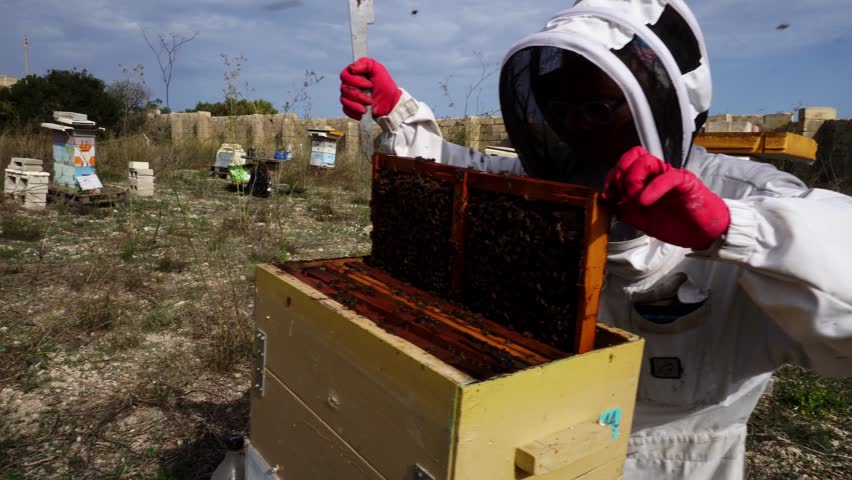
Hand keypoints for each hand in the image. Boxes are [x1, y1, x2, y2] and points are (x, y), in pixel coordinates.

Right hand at [339, 57, 401, 119]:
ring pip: (344, 100)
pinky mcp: (349, 107)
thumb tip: (351, 68)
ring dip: (358, 104)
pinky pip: (346, 109)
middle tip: (370, 98)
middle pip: (344, 88)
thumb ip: (366, 64)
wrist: (389, 103)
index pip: (344, 75)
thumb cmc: (384, 85)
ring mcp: (348, 96)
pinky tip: (363, 112)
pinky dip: (354, 112)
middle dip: (358, 95)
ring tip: (369, 105)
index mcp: (353, 73)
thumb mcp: (378, 70)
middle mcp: (348, 84)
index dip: (355, 81)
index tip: (369, 84)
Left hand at [602, 146, 729, 249]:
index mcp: (646, 181)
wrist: (705, 234)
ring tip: (634, 200)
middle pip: (632, 158)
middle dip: (619, 176)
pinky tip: (644, 202)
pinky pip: (667, 177)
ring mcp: (670, 176)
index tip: (608, 195)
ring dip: (633, 180)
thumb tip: (609, 202)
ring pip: (645, 161)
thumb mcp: (644, 222)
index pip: (625, 164)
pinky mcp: (685, 182)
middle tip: (619, 196)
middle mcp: (657, 174)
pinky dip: (652, 189)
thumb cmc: (678, 224)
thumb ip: (626, 211)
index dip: (612, 177)